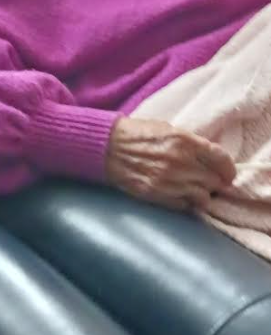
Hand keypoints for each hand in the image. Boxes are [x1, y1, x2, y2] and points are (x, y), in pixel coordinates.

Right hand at [106, 116, 236, 211]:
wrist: (106, 146)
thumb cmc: (136, 134)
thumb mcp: (167, 128)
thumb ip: (191, 143)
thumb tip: (211, 159)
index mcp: (184, 141)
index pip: (221, 160)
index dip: (228, 169)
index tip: (226, 173)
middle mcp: (180, 162)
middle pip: (215, 181)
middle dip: (215, 182)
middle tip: (209, 181)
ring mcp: (169, 180)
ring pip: (203, 198)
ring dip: (201, 194)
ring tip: (193, 189)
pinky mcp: (157, 195)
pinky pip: (186, 206)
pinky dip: (187, 202)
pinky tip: (180, 194)